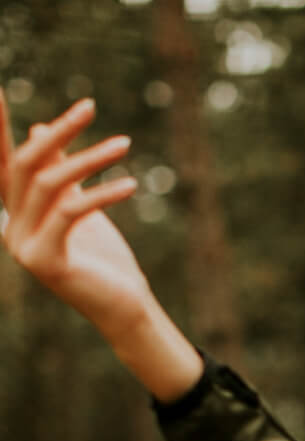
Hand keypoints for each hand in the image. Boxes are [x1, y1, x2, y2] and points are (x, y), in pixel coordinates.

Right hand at [1, 92, 151, 338]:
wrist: (125, 309)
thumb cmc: (105, 261)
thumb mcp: (80, 209)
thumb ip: (60, 175)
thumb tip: (39, 131)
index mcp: (16, 216)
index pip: (3, 163)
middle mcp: (11, 230)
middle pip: (27, 166)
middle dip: (59, 132)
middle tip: (90, 107)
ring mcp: (24, 247)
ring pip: (50, 184)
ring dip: (91, 159)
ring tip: (124, 143)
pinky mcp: (46, 260)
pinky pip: (71, 212)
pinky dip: (102, 193)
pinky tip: (131, 184)